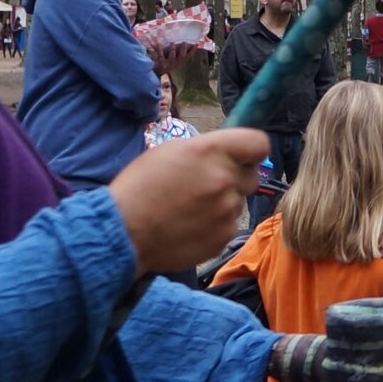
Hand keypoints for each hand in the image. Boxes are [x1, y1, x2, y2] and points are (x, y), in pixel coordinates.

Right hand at [110, 130, 267, 274]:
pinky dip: (215, 227)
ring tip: (190, 210)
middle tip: (209, 185)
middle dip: (235, 179)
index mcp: (211, 151)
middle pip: (251, 176)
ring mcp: (226, 211)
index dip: (251, 150)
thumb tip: (227, 153)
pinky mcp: (223, 237)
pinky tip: (190, 227)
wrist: (123, 232)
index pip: (258, 143)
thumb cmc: (140, 187)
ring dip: (222, 204)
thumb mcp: (170, 151)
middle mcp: (225, 179)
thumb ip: (207, 149)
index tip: (242, 156)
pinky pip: (228, 226)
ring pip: (238, 203)